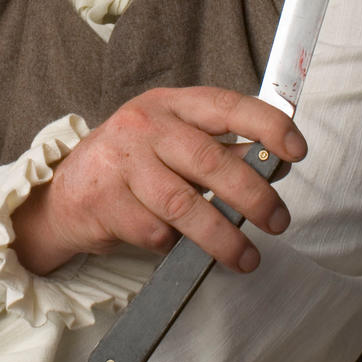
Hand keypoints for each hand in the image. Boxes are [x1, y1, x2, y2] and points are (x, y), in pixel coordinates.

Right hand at [10, 86, 305, 275]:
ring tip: (246, 258)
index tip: (297, 151)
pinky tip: (178, 247)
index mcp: (170, 104)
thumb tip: (274, 163)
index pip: (226, 106)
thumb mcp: (174, 143)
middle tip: (278, 221)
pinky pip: (155, 232)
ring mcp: (120, 162)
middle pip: (209, 161)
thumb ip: (221, 150)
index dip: (266, 126)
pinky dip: (175, 246)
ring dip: (223, 237)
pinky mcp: (104, 201)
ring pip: (184, 205)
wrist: (64, 192)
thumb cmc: (131, 165)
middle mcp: (144, 126)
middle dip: (253, 196)